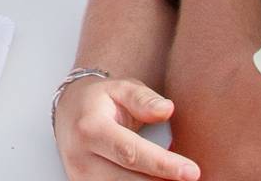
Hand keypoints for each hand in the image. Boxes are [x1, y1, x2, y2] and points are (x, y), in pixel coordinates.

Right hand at [53, 76, 196, 180]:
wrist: (69, 112)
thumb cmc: (101, 101)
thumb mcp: (122, 88)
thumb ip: (144, 99)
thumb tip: (166, 110)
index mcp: (90, 129)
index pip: (130, 153)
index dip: (162, 165)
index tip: (192, 171)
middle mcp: (80, 158)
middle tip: (190, 177)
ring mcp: (80, 178)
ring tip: (174, 178)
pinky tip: (157, 180)